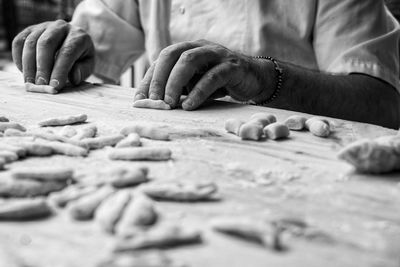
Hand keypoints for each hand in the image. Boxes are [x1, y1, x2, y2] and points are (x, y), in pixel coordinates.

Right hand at [12, 20, 94, 90]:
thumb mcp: (88, 65)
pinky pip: (19, 42)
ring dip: (28, 65)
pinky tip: (24, 71)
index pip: (67, 52)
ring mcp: (44, 26)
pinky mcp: (30, 29)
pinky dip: (18, 58)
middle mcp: (61, 27)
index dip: (60, 70)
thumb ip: (82, 71)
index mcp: (78, 36)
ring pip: (30, 42)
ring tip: (31, 82)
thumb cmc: (81, 57)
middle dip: (42, 67)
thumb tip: (73, 77)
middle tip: (40, 85)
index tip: (54, 86)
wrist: (73, 41)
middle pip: (46, 44)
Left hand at [134, 39, 273, 109]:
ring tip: (169, 104)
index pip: (162, 60)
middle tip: (153, 101)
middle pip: (172, 54)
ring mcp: (217, 54)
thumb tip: (153, 103)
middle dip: (159, 78)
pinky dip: (198, 92)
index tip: (140, 99)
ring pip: (190, 60)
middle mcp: (200, 47)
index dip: (149, 79)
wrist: (254, 79)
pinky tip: (190, 106)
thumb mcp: (194, 84)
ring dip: (175, 83)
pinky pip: (212, 76)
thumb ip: (178, 88)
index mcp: (188, 49)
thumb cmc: (219, 83)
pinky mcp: (232, 66)